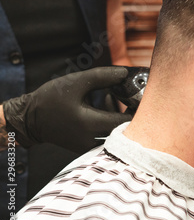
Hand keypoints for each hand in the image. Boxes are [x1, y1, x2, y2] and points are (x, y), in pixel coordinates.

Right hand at [2, 67, 132, 153]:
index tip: (138, 93)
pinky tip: (106, 103)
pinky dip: (112, 120)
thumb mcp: (76, 82)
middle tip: (128, 92)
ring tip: (113, 93)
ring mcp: (91, 146)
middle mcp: (94, 140)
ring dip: (121, 113)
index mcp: (91, 124)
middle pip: (126, 128)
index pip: (128, 121)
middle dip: (130, 109)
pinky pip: (109, 135)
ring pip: (118, 132)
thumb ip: (103, 77)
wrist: (29, 120)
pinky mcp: (89, 146)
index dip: (137, 107)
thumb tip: (126, 74)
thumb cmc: (50, 100)